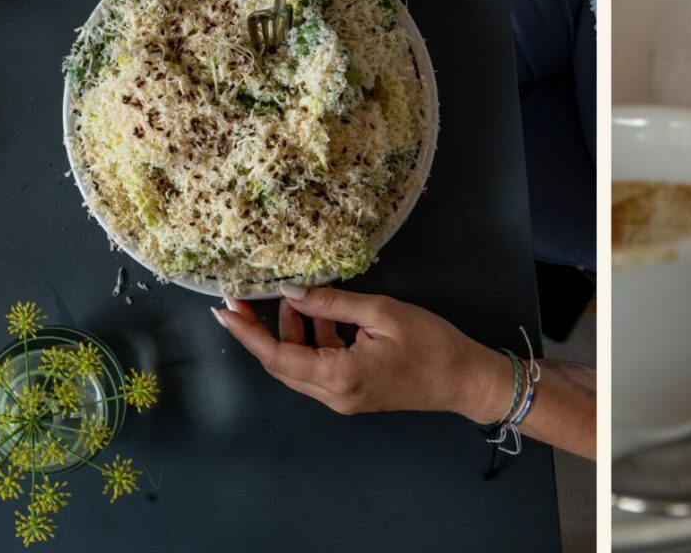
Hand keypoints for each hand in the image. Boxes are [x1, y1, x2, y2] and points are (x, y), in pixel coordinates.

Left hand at [213, 285, 511, 421]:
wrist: (466, 380)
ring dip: (291, 333)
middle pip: (282, 364)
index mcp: (338, 377)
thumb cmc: (432, 345)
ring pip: (300, 366)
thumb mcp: (383, 313)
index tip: (224, 310)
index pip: (276, 357)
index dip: (247, 334)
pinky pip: (320, 367)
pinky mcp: (355, 393)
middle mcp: (333, 395)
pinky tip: (321, 315)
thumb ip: (334, 304)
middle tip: (245, 299)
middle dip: (261, 332)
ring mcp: (344, 398)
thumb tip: (293, 291)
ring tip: (294, 297)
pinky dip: (313, 341)